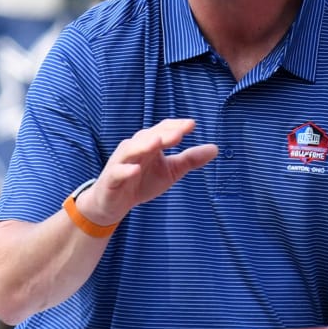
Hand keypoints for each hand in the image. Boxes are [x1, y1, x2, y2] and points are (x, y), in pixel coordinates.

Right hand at [85, 117, 217, 223]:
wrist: (114, 203)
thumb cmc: (142, 181)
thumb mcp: (171, 171)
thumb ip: (190, 159)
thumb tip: (216, 148)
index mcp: (149, 144)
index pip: (163, 130)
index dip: (176, 126)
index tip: (193, 125)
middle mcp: (134, 149)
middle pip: (148, 137)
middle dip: (164, 134)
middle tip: (180, 132)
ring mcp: (121, 163)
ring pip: (130, 150)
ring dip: (144, 145)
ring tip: (158, 142)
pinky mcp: (111, 180)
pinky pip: (117, 173)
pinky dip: (126, 170)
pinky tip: (135, 169)